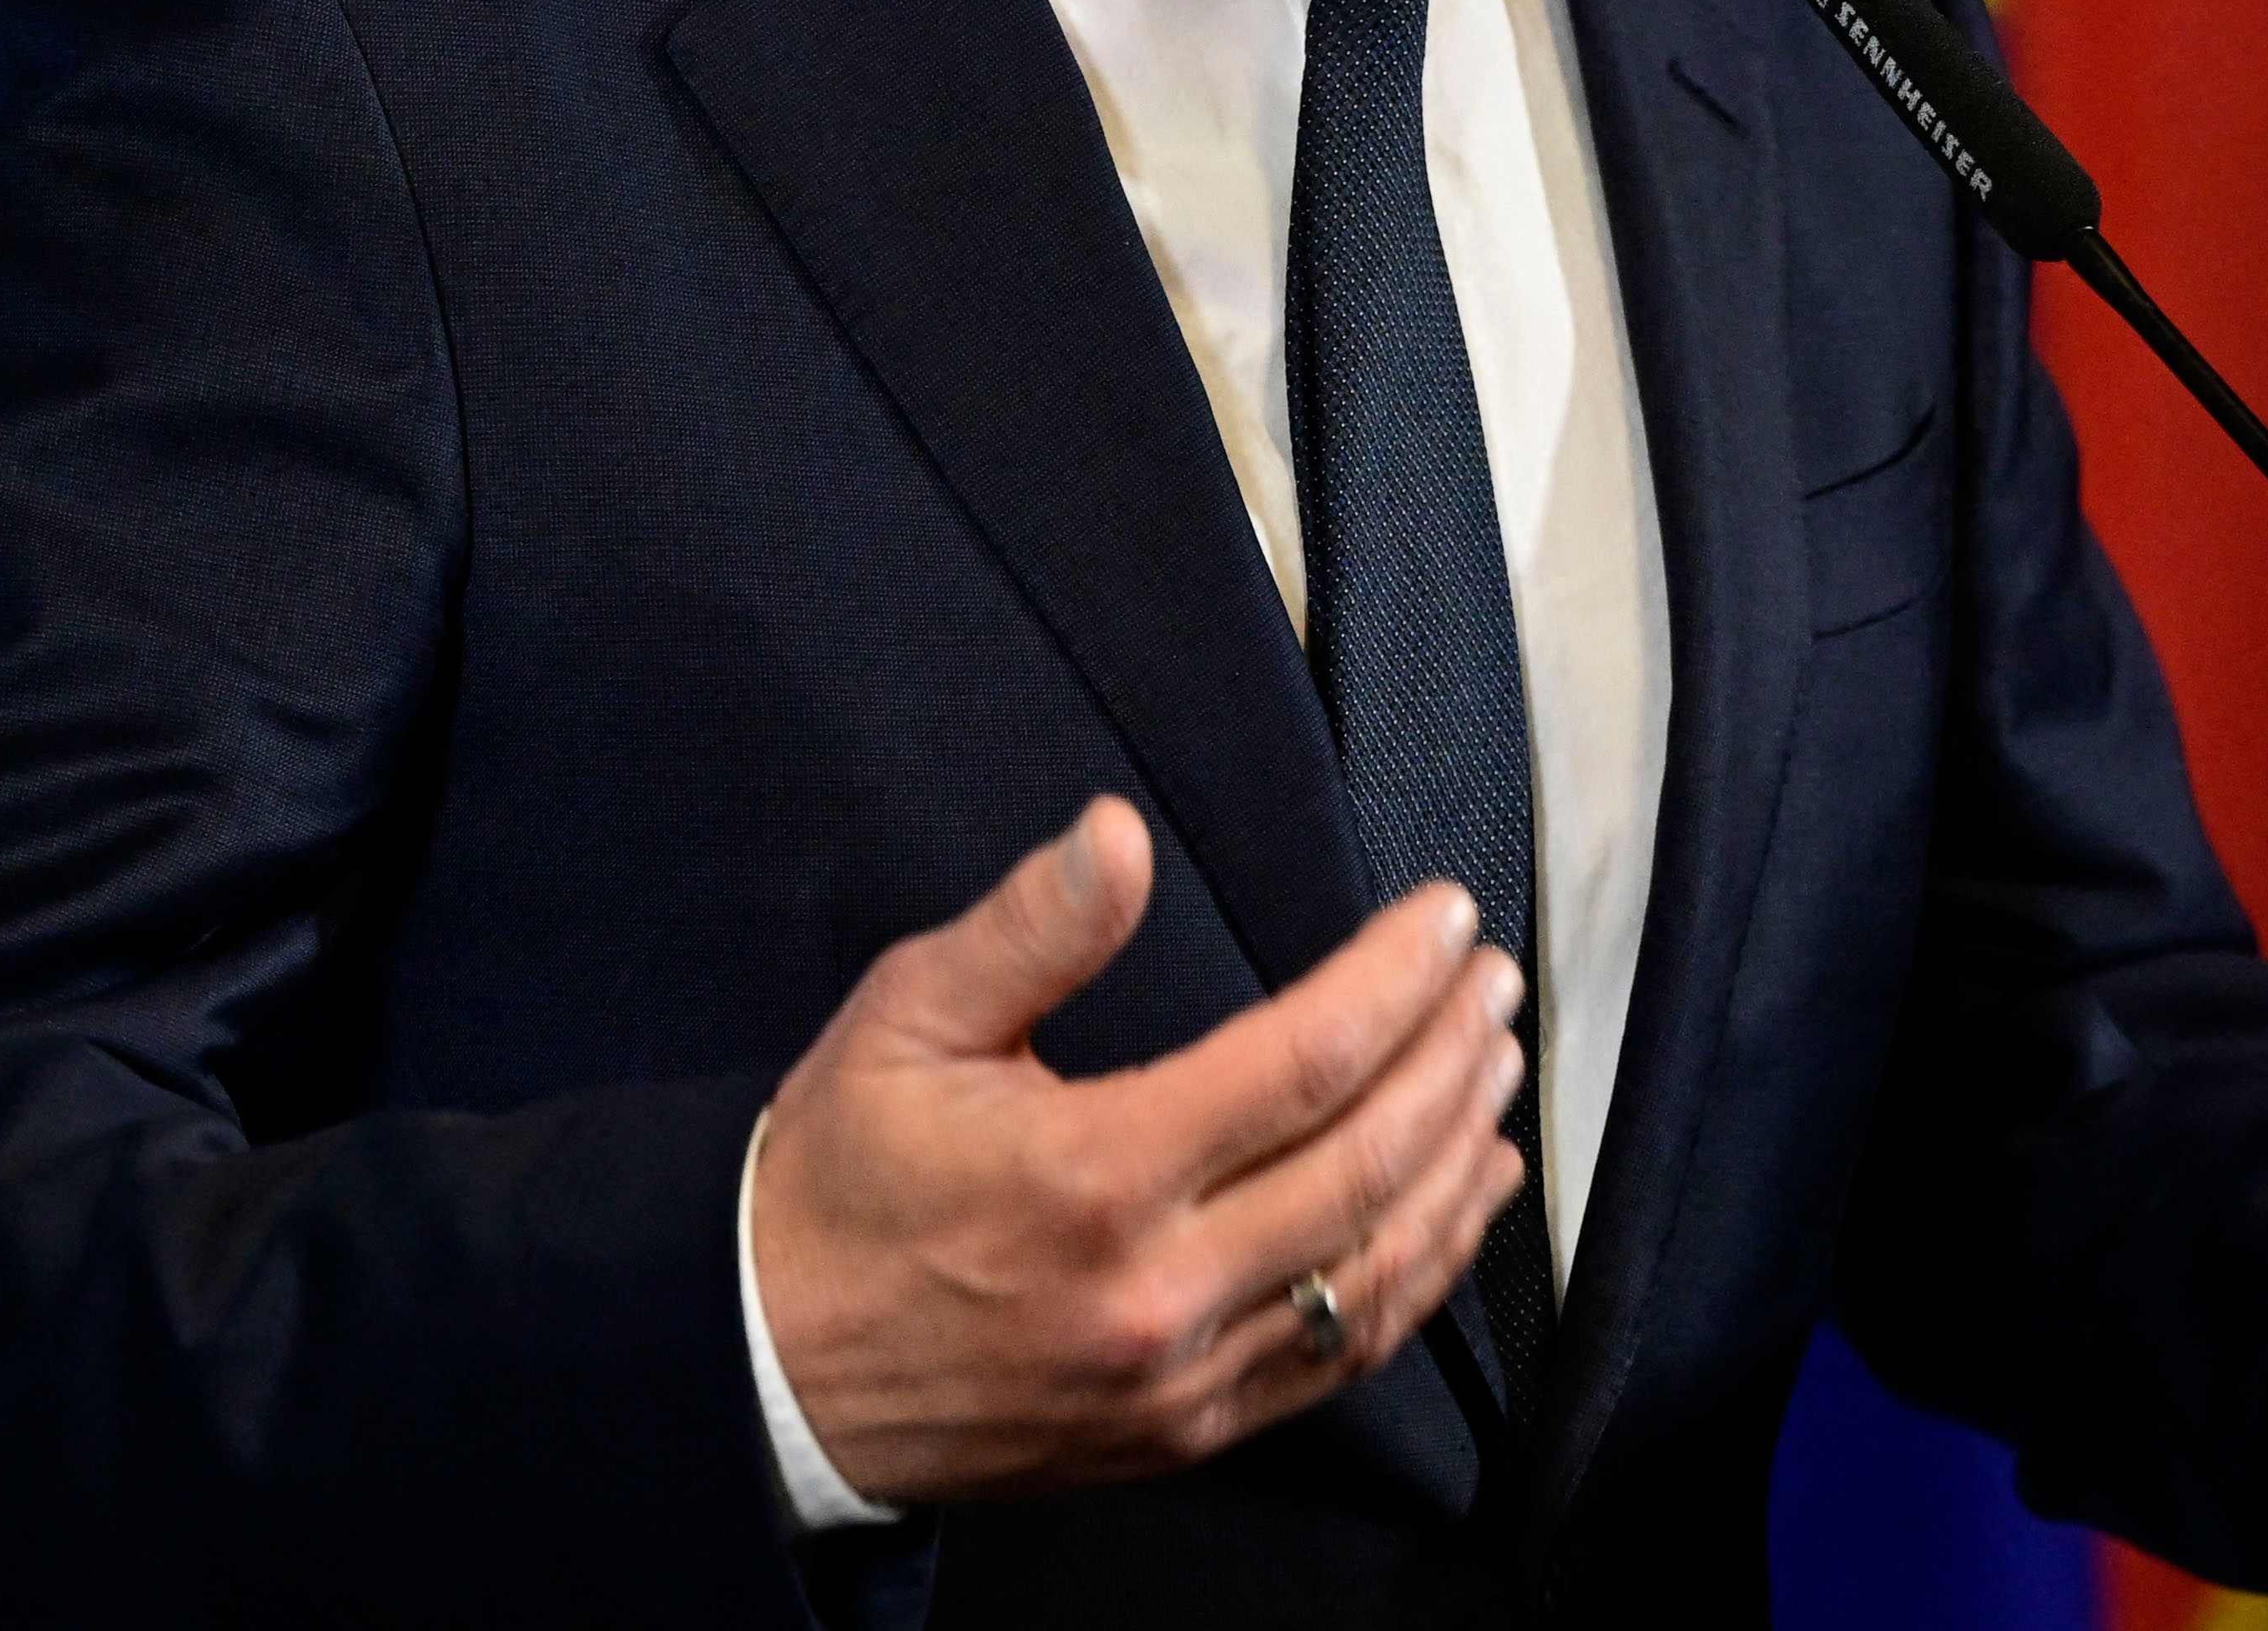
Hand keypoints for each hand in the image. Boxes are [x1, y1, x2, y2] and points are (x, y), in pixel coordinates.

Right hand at [747, 798, 1529, 1503]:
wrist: (769, 1372)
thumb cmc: (839, 1182)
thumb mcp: (906, 1023)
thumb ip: (1029, 929)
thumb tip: (1116, 834)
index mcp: (1093, 1175)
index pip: (1303, 1063)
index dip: (1394, 981)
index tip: (1445, 919)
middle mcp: (1156, 1291)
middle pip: (1367, 1164)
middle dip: (1452, 1058)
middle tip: (1491, 981)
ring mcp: (1180, 1379)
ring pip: (1378, 1270)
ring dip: (1459, 1160)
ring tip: (1498, 1070)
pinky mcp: (1185, 1433)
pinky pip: (1341, 1357)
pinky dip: (1425, 1272)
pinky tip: (1463, 1202)